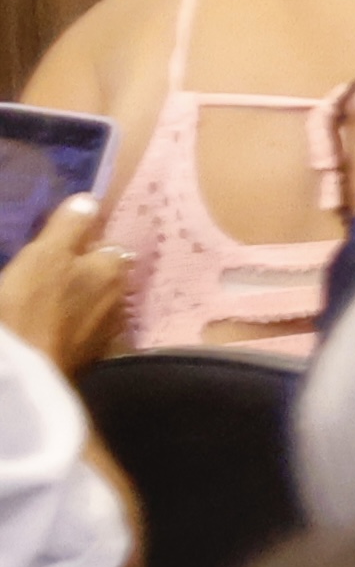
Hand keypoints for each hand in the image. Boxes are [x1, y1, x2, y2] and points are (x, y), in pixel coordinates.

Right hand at [0, 202, 119, 379]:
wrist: (23, 365)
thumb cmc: (30, 302)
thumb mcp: (45, 253)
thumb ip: (70, 226)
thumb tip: (90, 201)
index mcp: (112, 270)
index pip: (112, 247)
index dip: (90, 246)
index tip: (65, 249)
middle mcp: (120, 299)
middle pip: (109, 277)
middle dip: (90, 273)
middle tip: (55, 272)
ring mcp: (109, 331)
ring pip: (100, 304)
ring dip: (84, 299)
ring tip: (53, 298)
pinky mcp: (92, 356)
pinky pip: (88, 329)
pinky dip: (76, 324)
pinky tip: (54, 324)